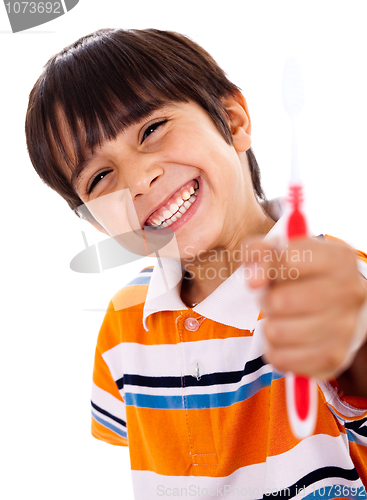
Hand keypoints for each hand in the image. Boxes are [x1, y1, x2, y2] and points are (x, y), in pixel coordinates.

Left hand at [245, 237, 366, 379]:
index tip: (273, 272)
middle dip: (267, 299)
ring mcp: (346, 328)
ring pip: (277, 333)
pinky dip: (274, 350)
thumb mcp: (278, 251)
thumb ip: (259, 251)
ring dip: (269, 325)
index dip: (268, 268)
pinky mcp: (334, 359)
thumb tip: (254, 281)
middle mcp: (350, 292)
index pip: (287, 261)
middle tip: (276, 298)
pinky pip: (281, 359)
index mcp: (339, 259)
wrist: (335, 304)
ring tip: (281, 317)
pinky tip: (285, 338)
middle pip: (280, 301)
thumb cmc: (300, 273)